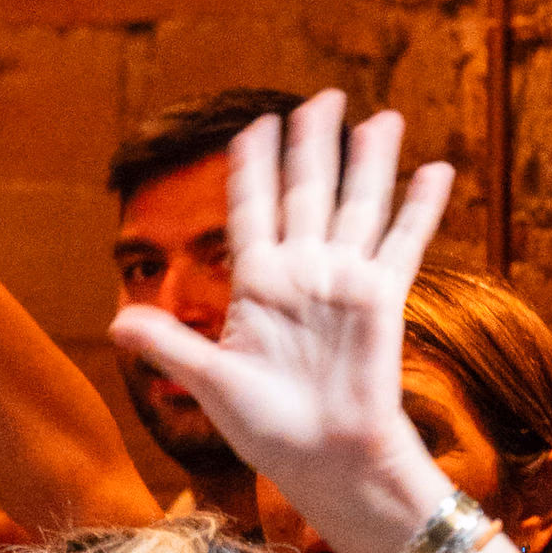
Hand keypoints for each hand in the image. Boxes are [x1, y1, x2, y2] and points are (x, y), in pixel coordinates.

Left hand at [111, 91, 454, 552]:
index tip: (253, 124)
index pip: (251, 209)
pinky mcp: (383, 298)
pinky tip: (433, 169)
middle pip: (305, 192)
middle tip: (322, 95)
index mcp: (255, 285)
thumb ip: (169, 346)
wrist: (323, 458)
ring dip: (369, 162)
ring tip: (380, 116)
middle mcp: (301, 273)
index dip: (252, 166)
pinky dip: (418, 207)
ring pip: (358, 205)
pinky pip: (403, 242)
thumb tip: (118, 323)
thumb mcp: (209, 382)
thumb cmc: (266, 427)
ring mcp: (343, 281)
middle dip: (312, 144)